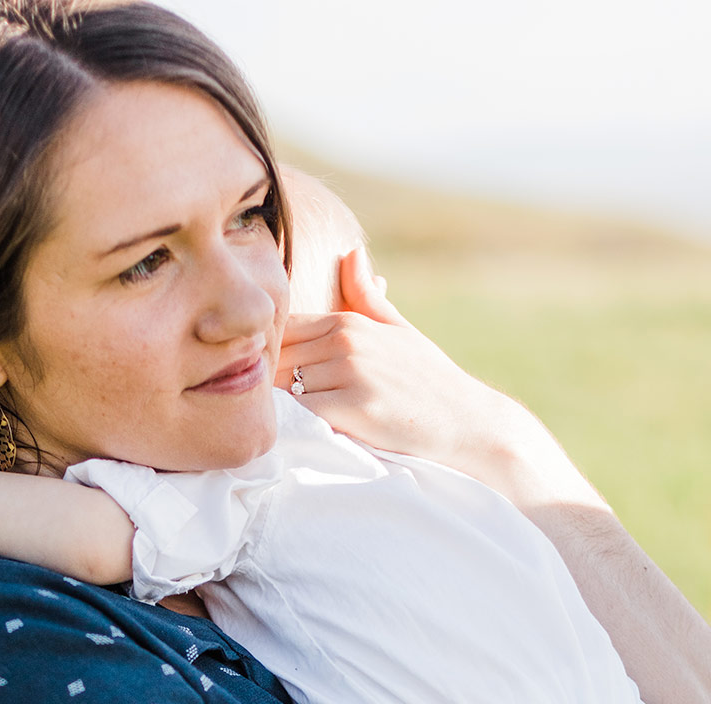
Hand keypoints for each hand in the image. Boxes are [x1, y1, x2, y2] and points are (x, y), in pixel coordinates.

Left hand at [275, 245, 530, 477]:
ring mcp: (351, 372)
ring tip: (274, 421)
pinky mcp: (354, 406)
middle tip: (256, 405)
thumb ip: (366, 297)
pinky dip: (294, 424)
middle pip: (276, 359)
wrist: (464, 421)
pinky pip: (302, 413)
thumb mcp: (397, 330)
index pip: (283, 330)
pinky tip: (295, 433)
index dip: (266, 354)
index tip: (260, 376)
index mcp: (347, 321)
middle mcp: (346, 340)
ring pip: (284, 387)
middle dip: (263, 381)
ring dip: (276, 406)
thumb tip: (351, 251)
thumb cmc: (428, 380)